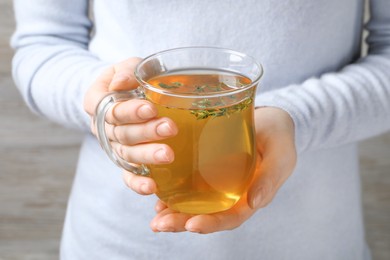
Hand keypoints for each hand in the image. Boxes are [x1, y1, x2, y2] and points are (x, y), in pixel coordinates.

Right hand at [84, 58, 177, 193]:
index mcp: (97, 101)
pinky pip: (127, 175)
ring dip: (147, 155)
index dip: (128, 111)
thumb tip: (121, 83)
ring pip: (127, 154)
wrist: (124, 94)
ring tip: (168, 154)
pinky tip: (152, 187)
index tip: (150, 108)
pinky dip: (137, 183)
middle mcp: (102, 128)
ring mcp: (113, 146)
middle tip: (169, 128)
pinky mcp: (124, 161)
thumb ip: (126, 71)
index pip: (109, 109)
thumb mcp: (127, 65)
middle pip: (122, 133)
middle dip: (146, 132)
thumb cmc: (129, 77)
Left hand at [149, 107, 296, 232]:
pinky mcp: (206, 167)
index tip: (191, 225)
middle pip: (206, 215)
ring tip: (154, 215)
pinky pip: (188, 182)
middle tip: (159, 224)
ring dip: (173, 211)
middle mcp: (231, 195)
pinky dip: (173, 190)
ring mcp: (217, 183)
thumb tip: (254, 203)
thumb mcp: (280, 155)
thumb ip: (270, 178)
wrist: (270, 119)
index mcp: (250, 197)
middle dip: (182, 222)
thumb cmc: (278, 137)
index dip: (212, 224)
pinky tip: (157, 190)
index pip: (231, 217)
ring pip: (194, 203)